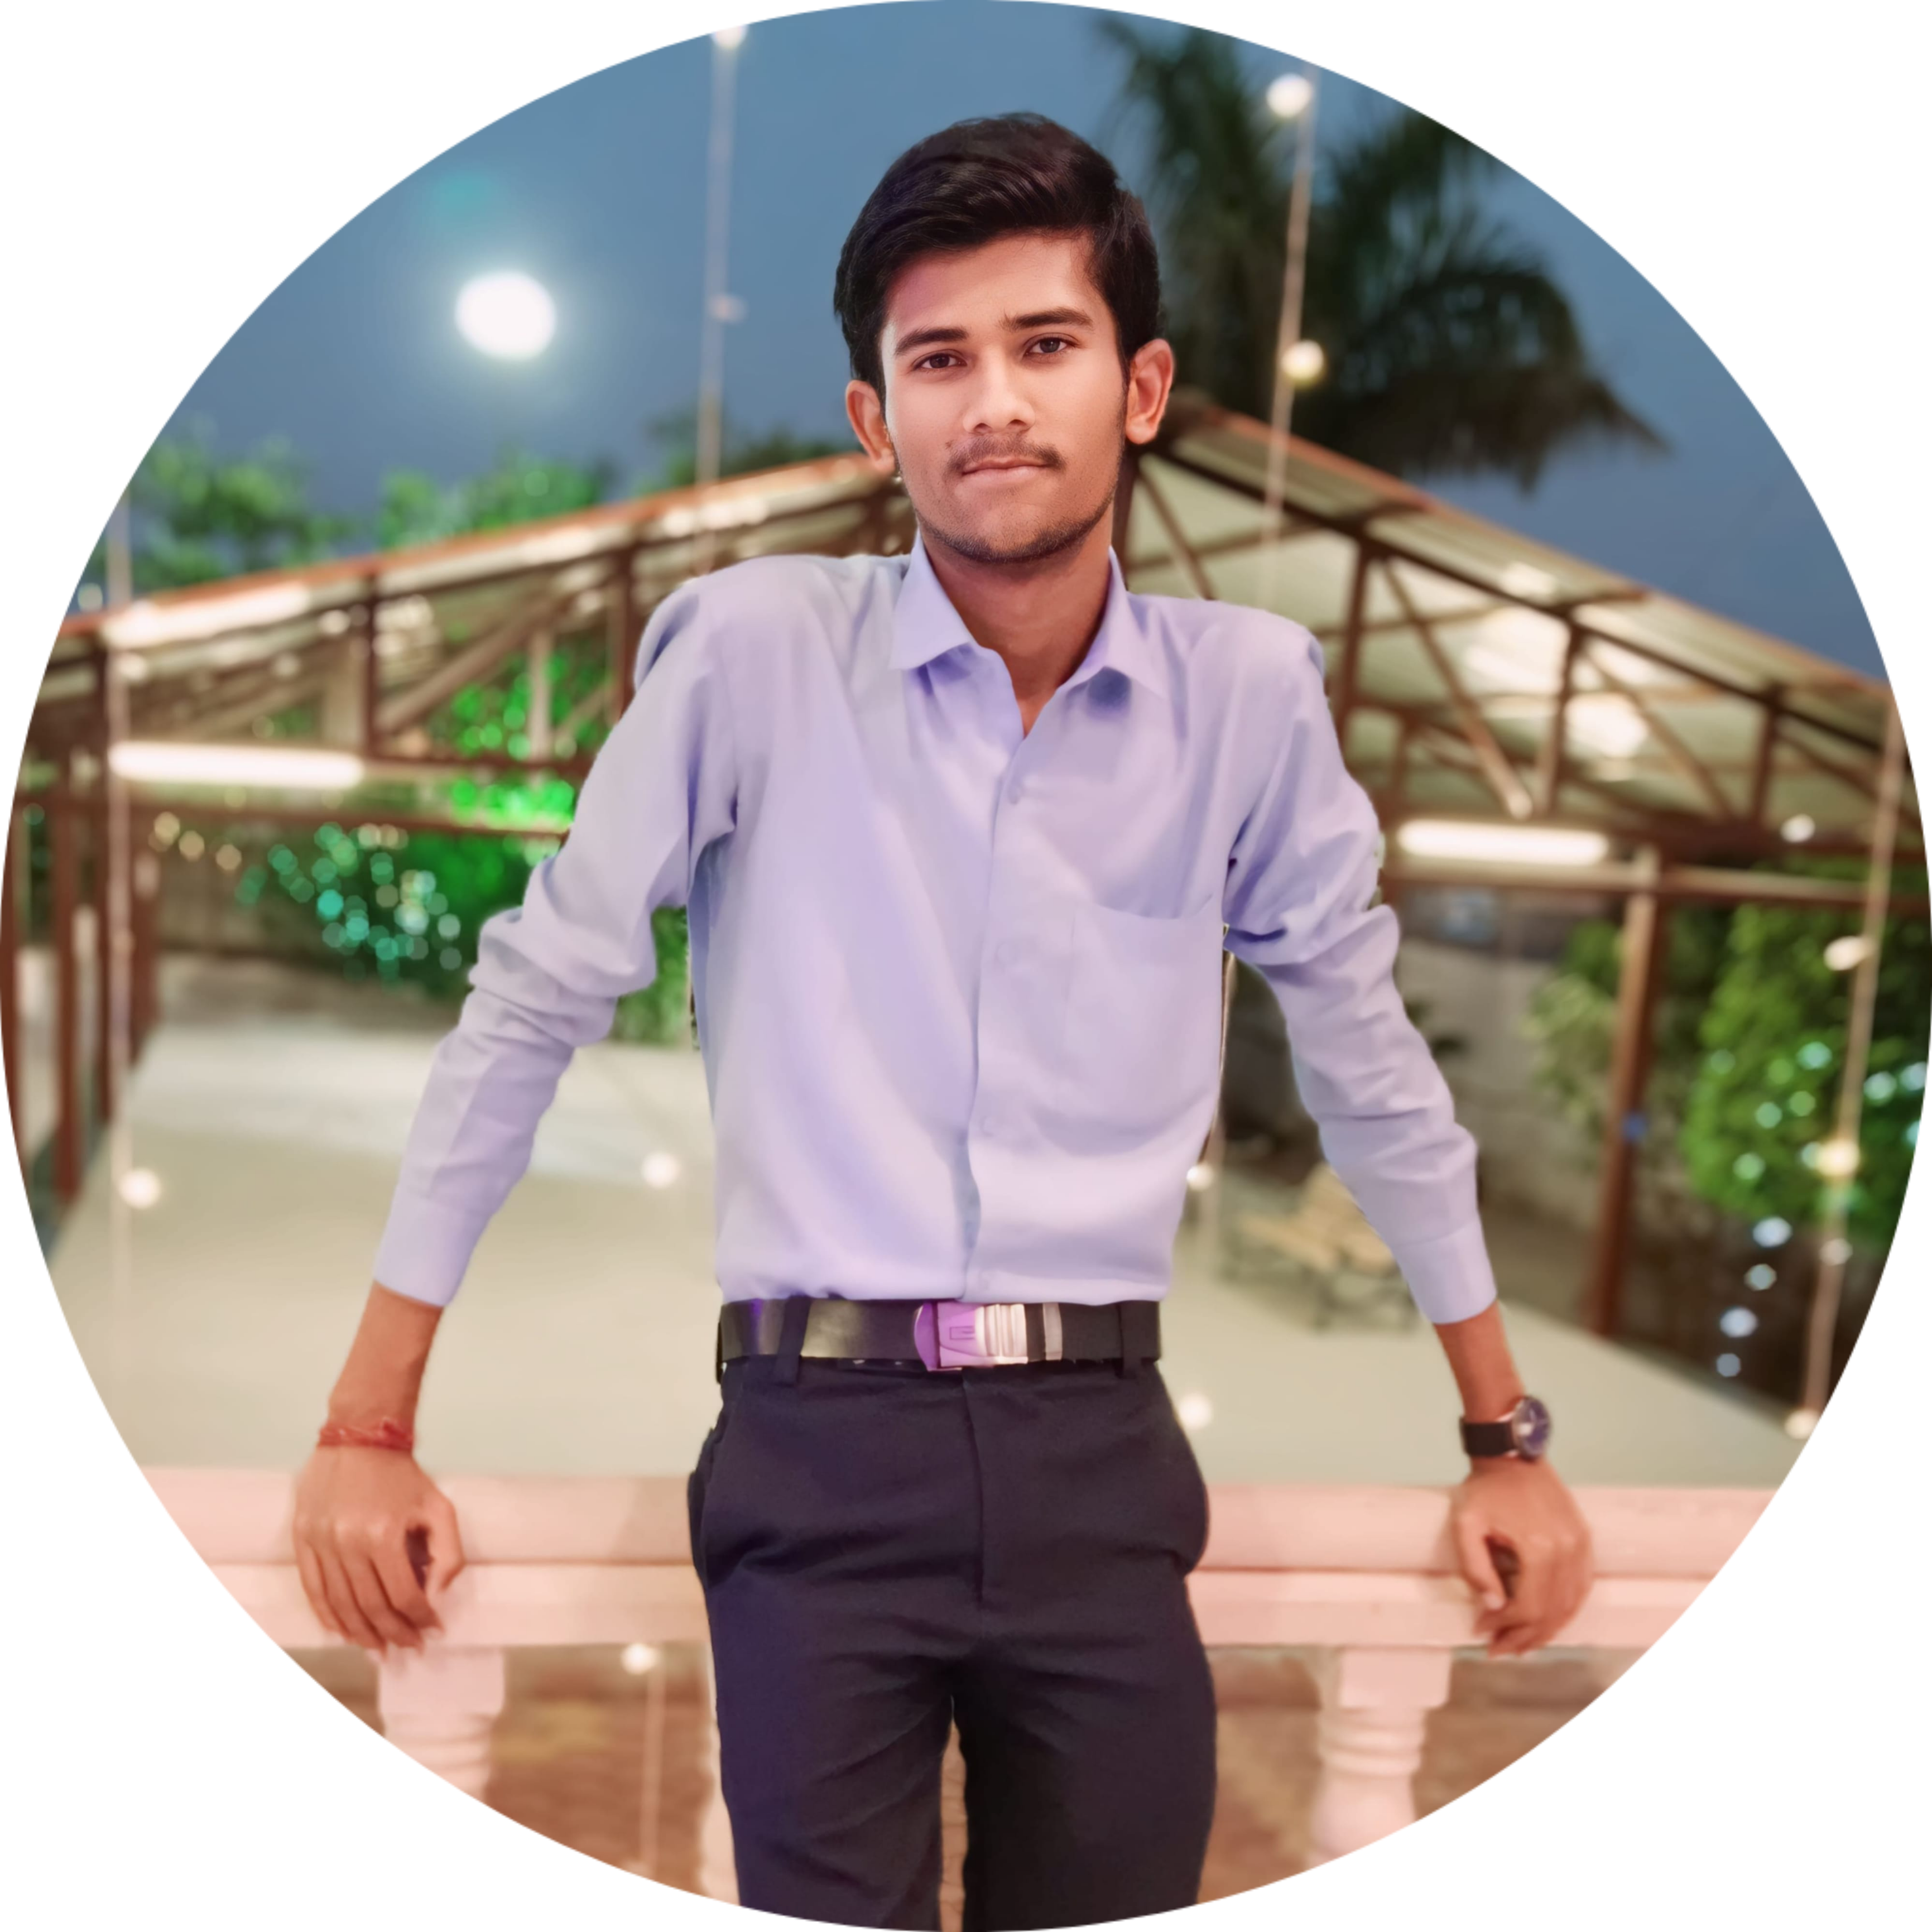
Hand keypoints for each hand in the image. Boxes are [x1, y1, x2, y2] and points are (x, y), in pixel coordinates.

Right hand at [292, 1446, 464, 1659]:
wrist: (359, 1437)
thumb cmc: (403, 1476)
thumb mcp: (439, 1507)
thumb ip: (448, 1553)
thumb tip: (436, 1596)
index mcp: (384, 1534)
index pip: (403, 1594)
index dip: (419, 1619)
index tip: (432, 1630)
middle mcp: (348, 1542)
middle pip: (371, 1606)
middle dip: (392, 1632)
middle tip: (407, 1647)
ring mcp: (321, 1542)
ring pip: (340, 1604)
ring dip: (360, 1633)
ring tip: (378, 1648)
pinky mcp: (301, 1538)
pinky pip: (313, 1589)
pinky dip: (327, 1615)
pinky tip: (342, 1631)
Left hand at [1450, 1458, 1592, 1658]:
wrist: (1513, 1454)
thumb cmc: (1485, 1489)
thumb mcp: (1466, 1525)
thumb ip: (1476, 1568)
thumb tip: (1492, 1606)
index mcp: (1539, 1548)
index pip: (1529, 1606)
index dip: (1505, 1626)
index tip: (1481, 1632)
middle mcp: (1568, 1550)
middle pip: (1552, 1612)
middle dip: (1524, 1636)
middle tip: (1498, 1650)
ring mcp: (1581, 1546)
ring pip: (1570, 1604)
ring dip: (1546, 1630)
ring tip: (1521, 1644)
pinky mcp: (1585, 1540)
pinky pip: (1582, 1587)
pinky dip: (1566, 1609)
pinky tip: (1548, 1621)